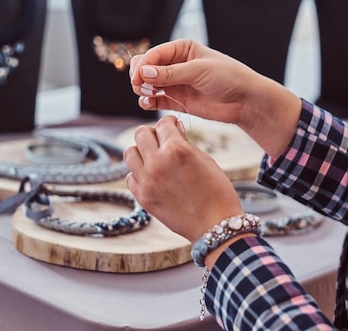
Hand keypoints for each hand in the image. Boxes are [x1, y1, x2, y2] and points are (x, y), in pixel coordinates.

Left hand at [123, 115, 243, 242]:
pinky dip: (139, 173)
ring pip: (130, 153)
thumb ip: (186, 143)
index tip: (172, 126)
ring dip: (141, 151)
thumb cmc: (217, 191)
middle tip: (162, 140)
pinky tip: (152, 176)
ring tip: (154, 157)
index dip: (170, 122)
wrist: (214, 224)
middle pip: (141, 134)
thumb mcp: (206, 160)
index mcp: (176, 150)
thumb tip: (174, 130)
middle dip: (153, 133)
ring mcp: (147, 181)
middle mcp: (157, 163)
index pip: (163, 124)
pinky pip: (131, 176)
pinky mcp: (143, 198)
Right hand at [129, 39, 302, 158]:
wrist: (245, 100)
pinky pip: (155, 100)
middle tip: (144, 88)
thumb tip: (142, 72)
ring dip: (142, 90)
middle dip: (139, 77)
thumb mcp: (199, 71)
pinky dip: (148, 102)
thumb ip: (170, 73)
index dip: (142, 66)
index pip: (153, 54)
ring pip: (147, 84)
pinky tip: (148, 104)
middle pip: (145, 67)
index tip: (139, 79)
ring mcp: (175, 83)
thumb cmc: (228, 78)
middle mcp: (176, 64)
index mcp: (182, 49)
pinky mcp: (177, 100)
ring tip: (149, 96)